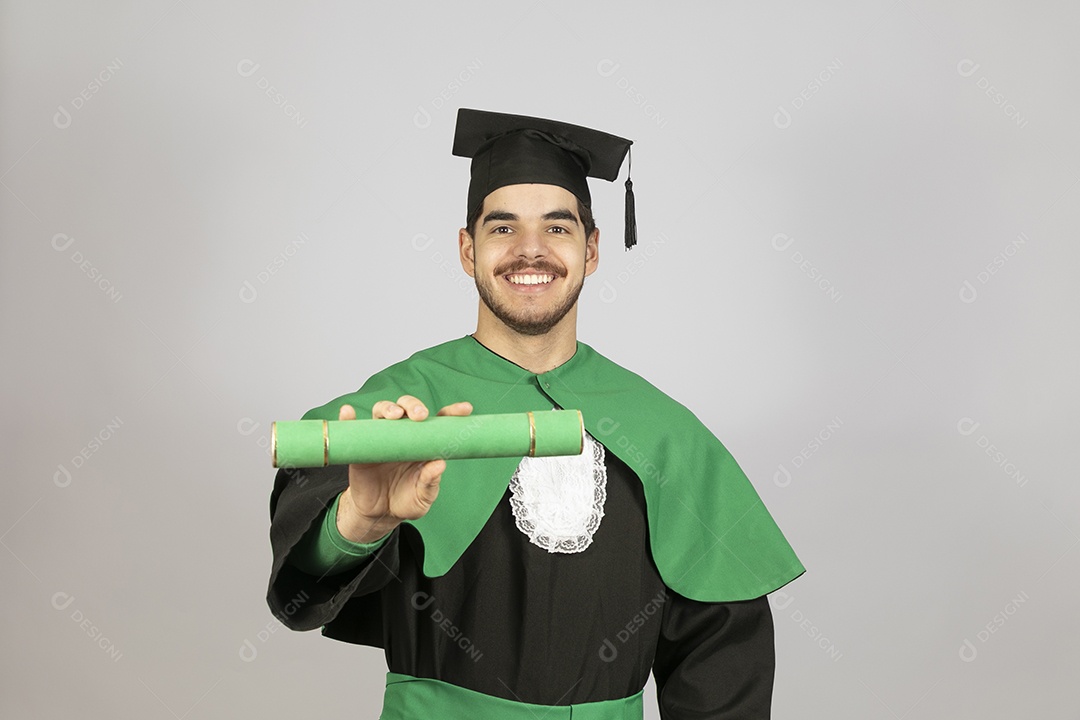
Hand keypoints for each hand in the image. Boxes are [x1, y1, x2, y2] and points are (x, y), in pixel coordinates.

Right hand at [335, 395, 472, 542]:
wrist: (379, 514)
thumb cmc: (405, 500)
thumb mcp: (422, 497)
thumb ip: (430, 483)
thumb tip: (438, 465)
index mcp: (424, 443)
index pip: (439, 422)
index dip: (452, 412)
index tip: (465, 409)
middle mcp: (403, 434)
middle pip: (408, 408)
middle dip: (414, 405)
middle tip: (419, 415)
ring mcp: (382, 438)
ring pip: (383, 411)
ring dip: (388, 408)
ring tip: (393, 415)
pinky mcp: (362, 447)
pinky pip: (353, 428)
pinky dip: (348, 418)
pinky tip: (347, 412)